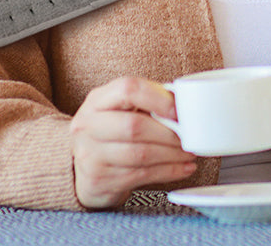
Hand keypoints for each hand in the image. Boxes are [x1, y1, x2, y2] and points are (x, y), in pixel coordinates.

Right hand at [69, 76, 196, 209]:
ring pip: (140, 154)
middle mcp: (87, 126)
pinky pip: (140, 175)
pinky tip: (182, 168)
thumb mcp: (121, 110)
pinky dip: (168, 172)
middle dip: (169, 133)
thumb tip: (185, 104)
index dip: (158, 98)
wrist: (80, 170)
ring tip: (190, 154)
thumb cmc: (110, 133)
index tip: (179, 110)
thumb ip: (148, 102)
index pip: (128, 89)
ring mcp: (89, 156)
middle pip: (134, 126)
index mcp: (97, 101)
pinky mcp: (98, 181)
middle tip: (190, 138)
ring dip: (172, 155)